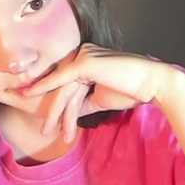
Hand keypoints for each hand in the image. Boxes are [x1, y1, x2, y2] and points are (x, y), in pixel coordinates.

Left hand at [21, 43, 177, 141]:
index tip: (47, 121)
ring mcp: (83, 54)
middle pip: (61, 86)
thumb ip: (83, 103)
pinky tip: (31, 95)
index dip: (54, 102)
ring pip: (62, 87)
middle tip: (44, 131)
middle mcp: (82, 53)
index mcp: (86, 59)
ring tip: (48, 131)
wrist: (153, 84)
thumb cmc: (131, 90)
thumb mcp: (100, 99)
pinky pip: (61, 79)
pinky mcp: (85, 61)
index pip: (66, 84)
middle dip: (52, 111)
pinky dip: (44, 88)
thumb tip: (68, 114)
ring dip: (54, 112)